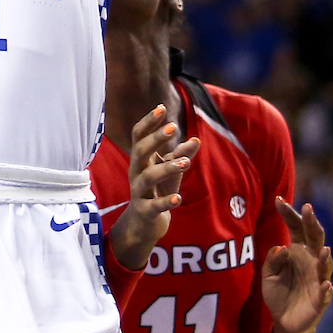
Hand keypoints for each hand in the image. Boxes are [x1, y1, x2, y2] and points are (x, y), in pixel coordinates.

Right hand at [109, 103, 199, 270]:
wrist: (144, 224)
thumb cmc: (157, 190)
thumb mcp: (170, 171)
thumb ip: (181, 154)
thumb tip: (196, 139)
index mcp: (140, 159)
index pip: (139, 135)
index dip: (149, 121)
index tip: (162, 107)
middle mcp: (136, 172)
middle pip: (140, 151)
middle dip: (156, 138)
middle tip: (174, 127)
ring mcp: (139, 192)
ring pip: (149, 176)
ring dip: (167, 168)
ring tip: (186, 162)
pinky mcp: (145, 211)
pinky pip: (154, 205)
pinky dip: (166, 201)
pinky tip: (178, 198)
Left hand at [263, 199, 332, 332]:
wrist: (284, 321)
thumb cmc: (278, 292)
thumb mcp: (268, 274)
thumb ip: (272, 260)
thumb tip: (283, 248)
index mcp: (297, 250)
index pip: (295, 227)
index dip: (289, 213)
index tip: (277, 199)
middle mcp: (311, 260)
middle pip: (315, 238)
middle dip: (313, 223)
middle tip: (308, 208)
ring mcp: (318, 279)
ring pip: (325, 265)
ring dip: (325, 258)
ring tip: (323, 249)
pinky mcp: (320, 299)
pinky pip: (325, 293)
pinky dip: (327, 289)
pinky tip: (326, 285)